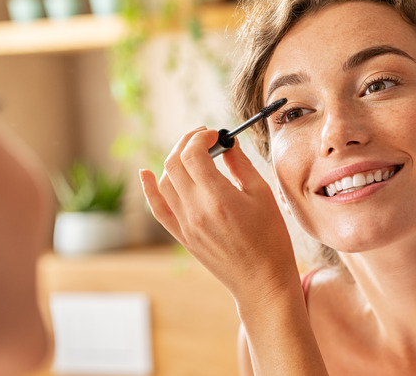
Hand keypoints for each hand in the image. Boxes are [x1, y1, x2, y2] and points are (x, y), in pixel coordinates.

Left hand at [139, 127, 299, 302]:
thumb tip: (227, 144)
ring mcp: (185, 224)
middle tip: (204, 137)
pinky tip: (145, 173)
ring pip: (164, 181)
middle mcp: (196, 210)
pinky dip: (149, 189)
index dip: (201, 137)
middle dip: (187, 143)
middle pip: (175, 163)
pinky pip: (157, 208)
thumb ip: (241, 165)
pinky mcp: (182, 236)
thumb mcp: (263, 195)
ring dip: (175, 160)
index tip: (215, 134)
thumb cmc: (270, 238)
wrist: (261, 280)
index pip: (193, 154)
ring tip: (193, 154)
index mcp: (218, 198)